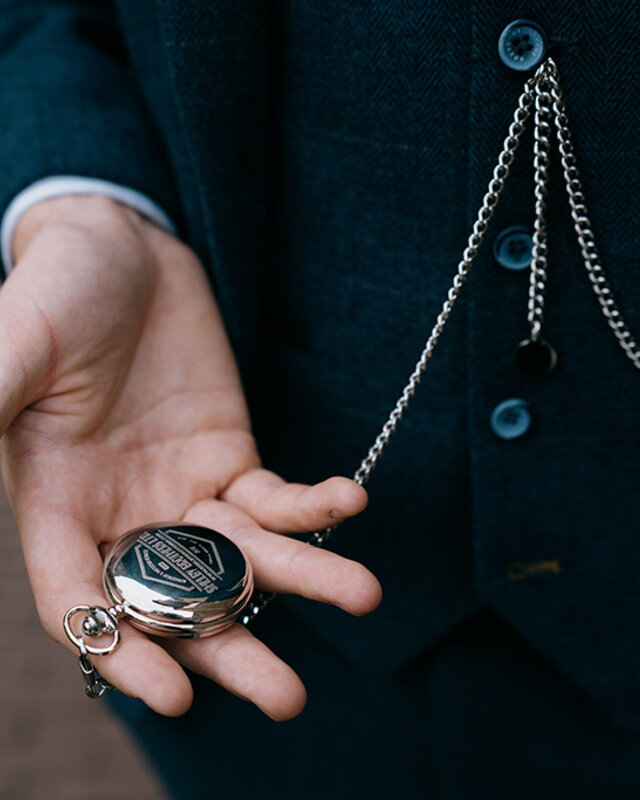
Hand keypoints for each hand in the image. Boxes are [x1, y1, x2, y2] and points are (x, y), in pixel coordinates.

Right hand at [0, 196, 380, 719]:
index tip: (177, 696)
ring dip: (303, 580)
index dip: (125, 652)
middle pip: (176, 605)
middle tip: (288, 698)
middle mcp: (123, 516)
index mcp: (59, 508)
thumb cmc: (57, 291)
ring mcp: (182, 492)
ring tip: (363, 594)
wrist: (122, 247)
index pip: (84, 604)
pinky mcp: (230, 458)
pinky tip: (349, 501)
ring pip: (242, 559)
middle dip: (231, 650)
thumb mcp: (16, 346)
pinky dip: (313, 505)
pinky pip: (275, 499)